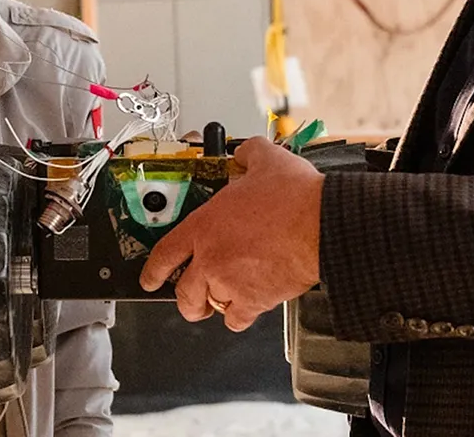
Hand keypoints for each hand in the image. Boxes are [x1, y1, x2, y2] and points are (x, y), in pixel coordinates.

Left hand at [138, 137, 324, 331]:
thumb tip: (246, 153)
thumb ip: (247, 155)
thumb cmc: (296, 197)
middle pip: (183, 291)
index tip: (148, 279)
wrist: (325, 225)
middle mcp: (211, 258)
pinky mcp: (255, 300)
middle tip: (189, 300)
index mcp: (205, 225)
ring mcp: (231, 282)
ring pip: (210, 306)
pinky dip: (239, 317)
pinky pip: (237, 319)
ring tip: (217, 303)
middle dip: (184, 299)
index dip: (152, 271)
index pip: (165, 254)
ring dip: (212, 306)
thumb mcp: (265, 160)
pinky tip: (245, 308)